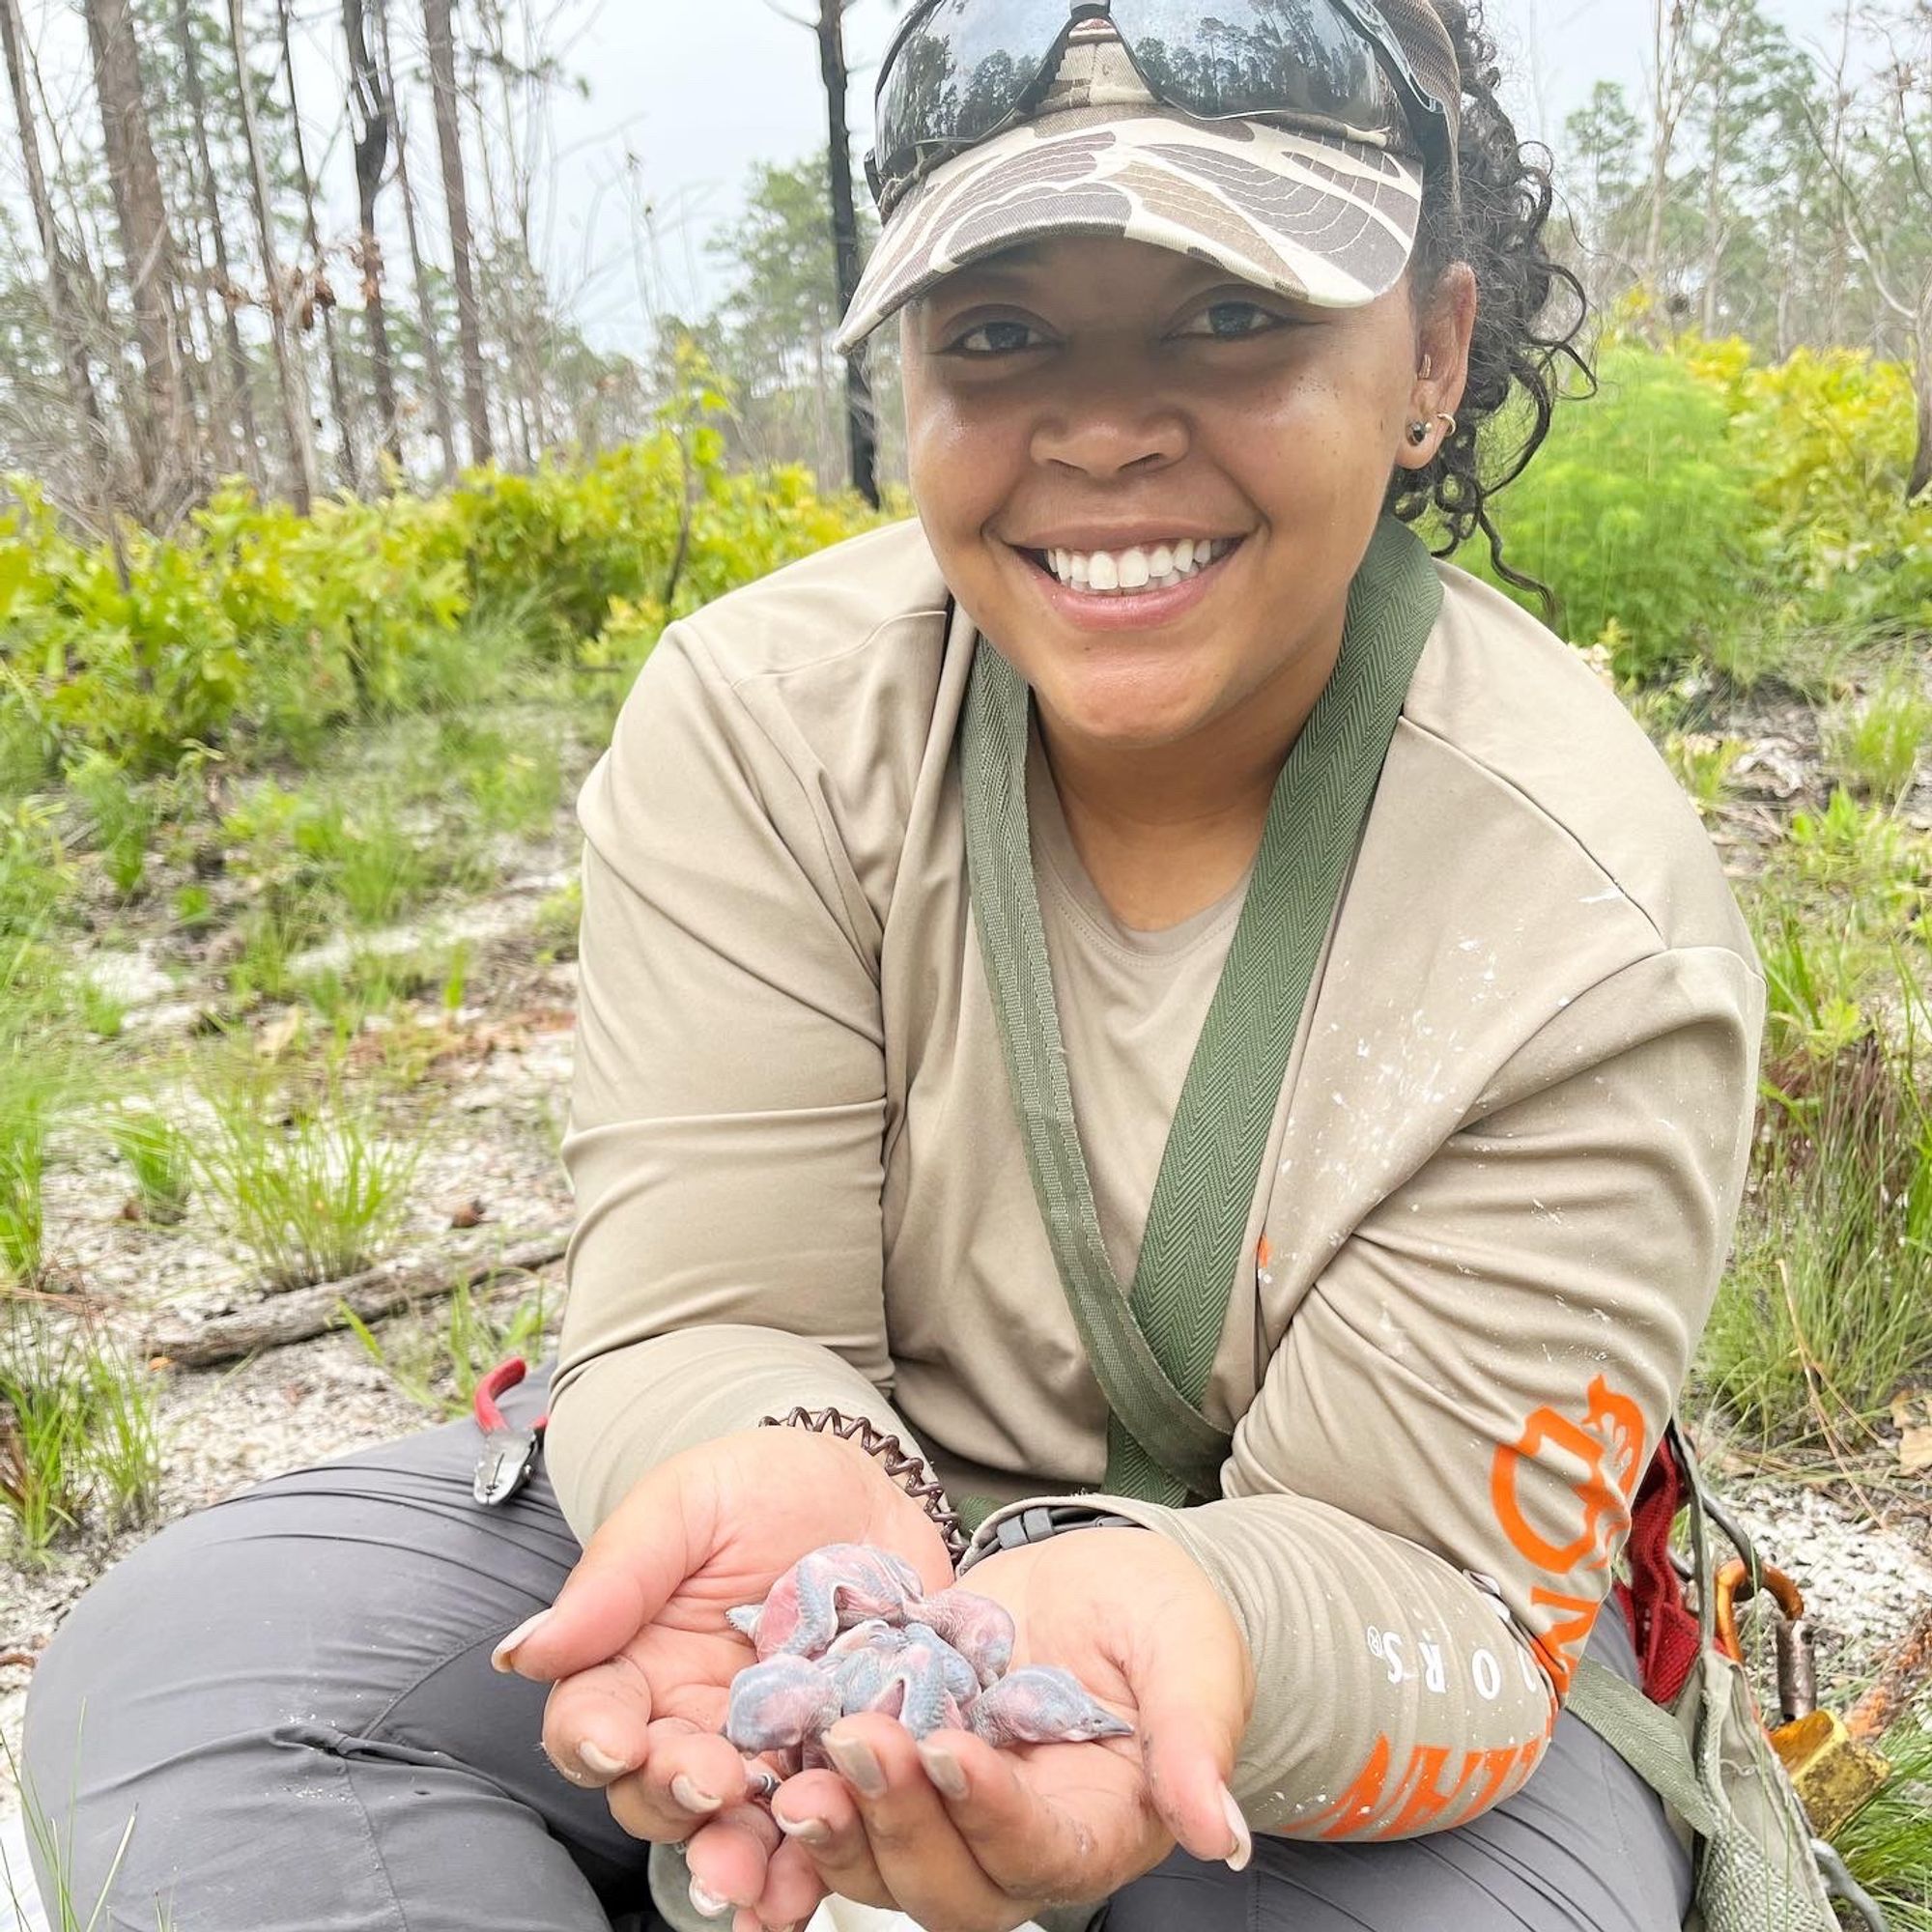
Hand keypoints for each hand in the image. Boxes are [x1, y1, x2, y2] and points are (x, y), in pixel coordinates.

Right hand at [493, 1424, 954, 1920]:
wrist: (871, 1490)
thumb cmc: (763, 1487)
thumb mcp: (687, 1503)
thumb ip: (615, 1573)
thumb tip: (524, 1650)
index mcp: (636, 1664)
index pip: (590, 1721)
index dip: (593, 1741)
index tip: (617, 1742)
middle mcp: (690, 1723)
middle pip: (654, 1794)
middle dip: (674, 1804)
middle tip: (708, 1785)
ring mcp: (766, 1752)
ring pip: (732, 1831)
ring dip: (737, 1861)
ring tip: (755, 1877)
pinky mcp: (839, 1765)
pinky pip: (819, 1831)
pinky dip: (813, 1867)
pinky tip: (810, 1884)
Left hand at [754, 1528, 1254, 1931]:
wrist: (1097, 1583)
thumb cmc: (1161, 1620)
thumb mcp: (1192, 1657)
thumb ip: (1198, 1740)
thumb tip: (1219, 1834)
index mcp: (1093, 1830)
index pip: (1037, 1851)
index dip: (989, 1815)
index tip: (950, 1751)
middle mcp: (1010, 1841)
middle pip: (946, 1882)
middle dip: (895, 1823)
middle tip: (855, 1741)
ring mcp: (945, 1811)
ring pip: (882, 1859)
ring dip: (837, 1823)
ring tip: (801, 1761)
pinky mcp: (896, 1764)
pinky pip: (842, 1797)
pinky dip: (804, 1779)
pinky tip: (776, 1736)